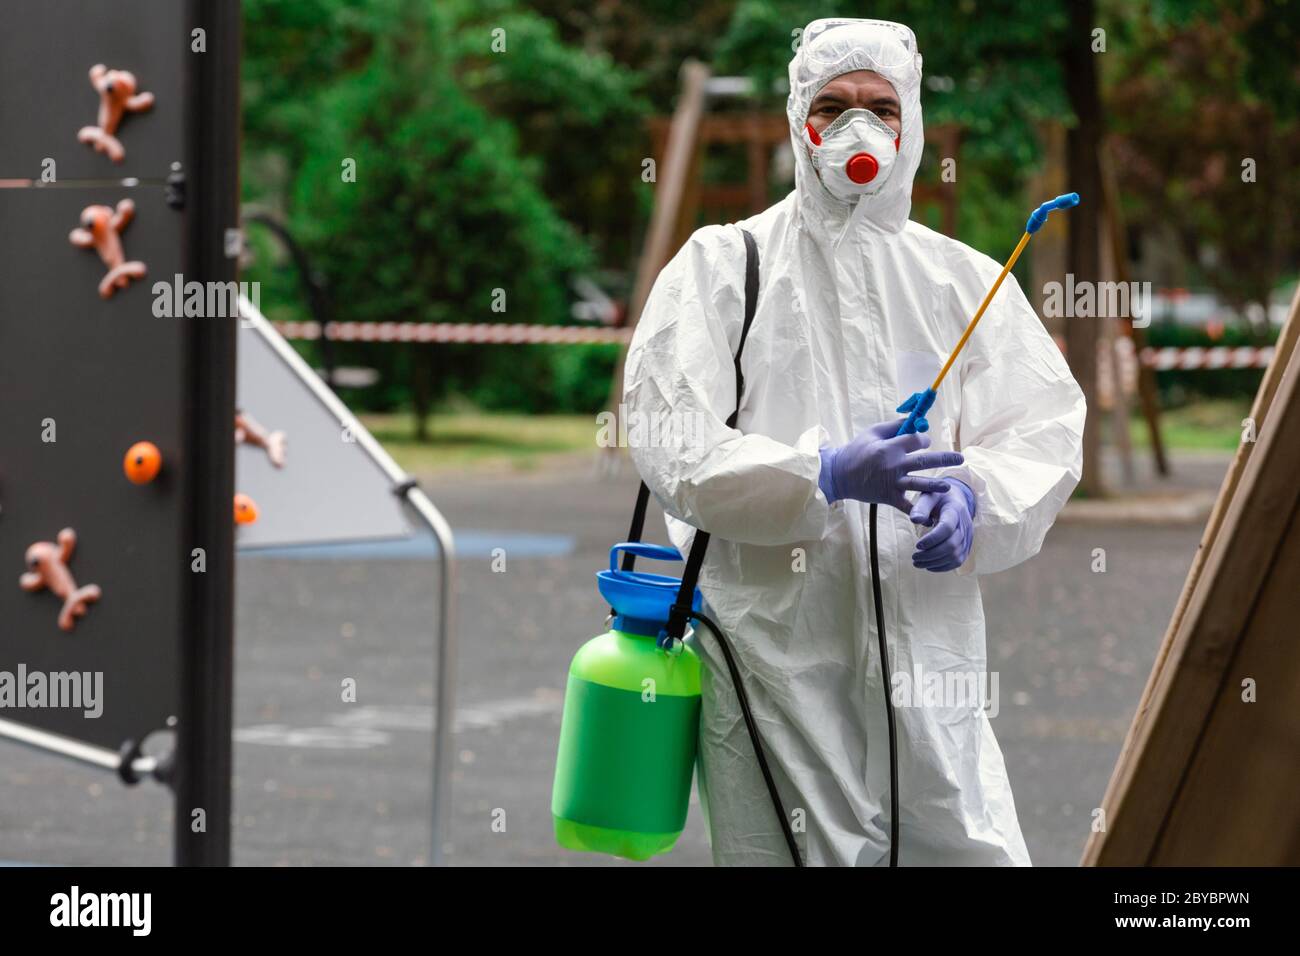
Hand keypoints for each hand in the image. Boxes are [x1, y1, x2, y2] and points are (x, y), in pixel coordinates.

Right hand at [819, 418, 964, 512]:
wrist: (839, 474)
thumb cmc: (856, 450)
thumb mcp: (873, 432)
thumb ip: (894, 426)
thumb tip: (915, 420)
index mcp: (890, 447)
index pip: (916, 441)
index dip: (924, 440)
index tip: (925, 443)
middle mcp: (894, 465)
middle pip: (924, 461)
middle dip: (945, 459)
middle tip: (961, 458)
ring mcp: (892, 483)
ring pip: (919, 484)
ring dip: (936, 486)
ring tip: (949, 487)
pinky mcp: (889, 497)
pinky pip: (906, 506)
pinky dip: (918, 513)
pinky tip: (931, 518)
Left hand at [909, 479, 975, 571]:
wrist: (955, 500)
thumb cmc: (937, 498)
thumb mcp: (928, 496)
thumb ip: (920, 507)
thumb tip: (914, 520)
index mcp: (955, 510)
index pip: (947, 528)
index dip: (932, 539)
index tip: (917, 545)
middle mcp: (964, 524)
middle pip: (951, 545)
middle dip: (931, 554)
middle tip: (914, 557)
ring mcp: (968, 536)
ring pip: (955, 555)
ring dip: (935, 562)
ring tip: (917, 562)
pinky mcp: (967, 545)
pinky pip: (958, 560)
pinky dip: (944, 566)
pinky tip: (929, 566)